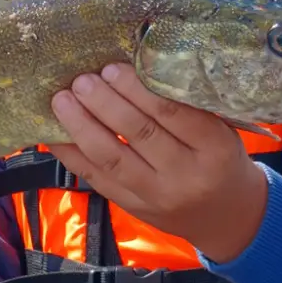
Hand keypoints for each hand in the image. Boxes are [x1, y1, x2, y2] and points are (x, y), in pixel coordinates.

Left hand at [48, 63, 268, 262]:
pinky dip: (72, 156)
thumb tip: (137, 64)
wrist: (227, 217)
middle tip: (82, 80)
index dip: (138, 89)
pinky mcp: (133, 208)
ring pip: (112, 158)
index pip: (172, 113)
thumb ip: (188, 105)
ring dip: (82, 126)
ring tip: (62, 100)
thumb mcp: (221, 130)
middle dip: (105, 104)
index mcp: (214, 148)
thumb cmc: (221, 160)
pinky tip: (54, 135)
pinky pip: (97, 180)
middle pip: (139, 133)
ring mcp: (156, 196)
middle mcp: (185, 174)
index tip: (113, 68)